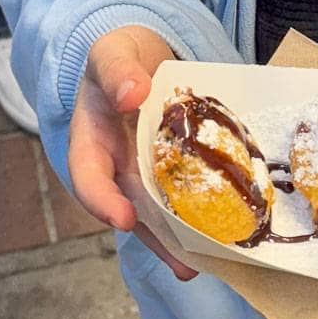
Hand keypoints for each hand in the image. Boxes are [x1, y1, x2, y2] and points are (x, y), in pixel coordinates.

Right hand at [68, 24, 197, 280]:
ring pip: (162, 216)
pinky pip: (186, 197)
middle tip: (184, 265)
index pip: (88, 178)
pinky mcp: (175, 174)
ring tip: (211, 264)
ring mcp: (146, 176)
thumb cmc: (120, 59)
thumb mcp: (111, 53)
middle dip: (158, 240)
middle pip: (132, 211)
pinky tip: (229, 235)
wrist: (141, 60)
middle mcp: (117, 169)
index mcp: (90, 144)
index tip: (124, 218)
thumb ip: (116, 70)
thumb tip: (132, 92)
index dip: (103, 201)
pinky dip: (204, 216)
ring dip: (184, 242)